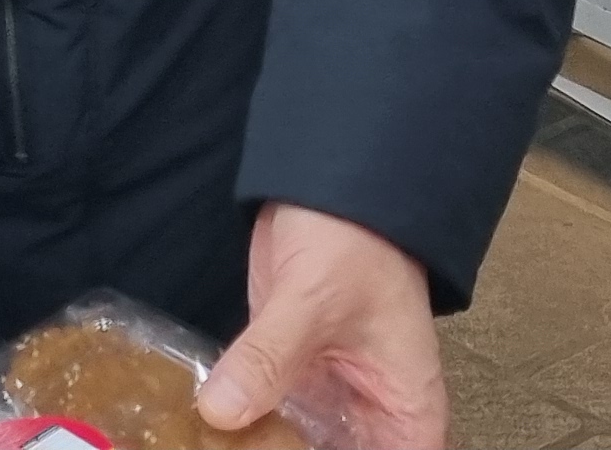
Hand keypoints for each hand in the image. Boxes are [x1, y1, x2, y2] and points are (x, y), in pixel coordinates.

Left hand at [201, 204, 441, 447]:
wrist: (328, 186)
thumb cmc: (354, 241)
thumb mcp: (313, 301)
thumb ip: (269, 358)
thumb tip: (220, 411)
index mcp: (406, 413)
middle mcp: (370, 414)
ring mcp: (326, 395)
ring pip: (295, 444)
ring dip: (258, 444)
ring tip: (209, 445)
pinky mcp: (289, 372)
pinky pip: (265, 412)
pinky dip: (240, 421)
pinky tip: (204, 427)